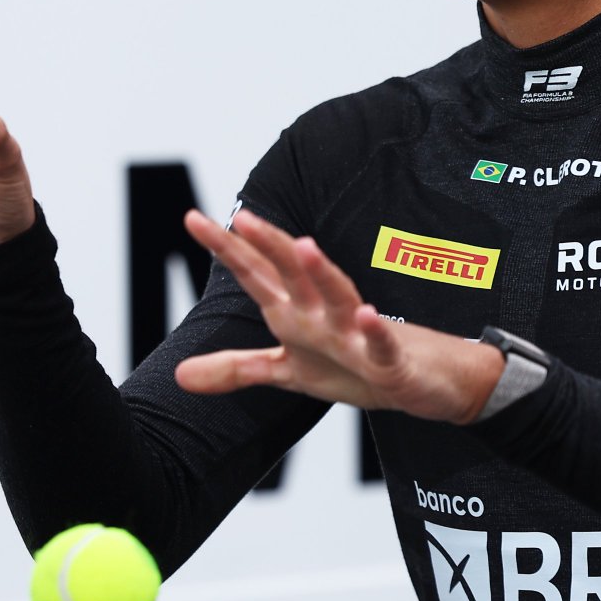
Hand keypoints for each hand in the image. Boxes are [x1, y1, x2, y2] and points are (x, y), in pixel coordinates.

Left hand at [174, 210, 504, 424]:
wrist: (421, 382)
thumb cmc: (353, 368)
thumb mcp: (287, 372)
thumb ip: (235, 369)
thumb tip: (179, 377)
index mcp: (295, 313)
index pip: (255, 273)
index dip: (225, 248)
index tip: (192, 218)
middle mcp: (322, 314)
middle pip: (292, 273)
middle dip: (268, 245)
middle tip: (242, 217)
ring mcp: (355, 333)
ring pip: (338, 297)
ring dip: (322, 274)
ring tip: (304, 246)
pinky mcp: (388, 359)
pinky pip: (380, 343)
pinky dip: (374, 330)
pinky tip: (365, 314)